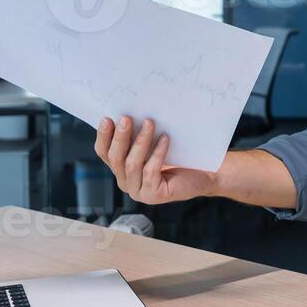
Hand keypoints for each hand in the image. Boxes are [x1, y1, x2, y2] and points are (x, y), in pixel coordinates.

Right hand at [94, 115, 215, 204]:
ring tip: (149, 123)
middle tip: (127, 118)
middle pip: (115, 158)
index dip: (103, 136)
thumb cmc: (178, 156)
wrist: (203, 174)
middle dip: (120, 137)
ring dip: (140, 142)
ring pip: (132, 164)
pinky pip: (150, 171)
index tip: (107, 119)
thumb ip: (138, 133)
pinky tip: (165, 138)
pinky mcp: (154, 195)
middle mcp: (126, 181)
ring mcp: (139, 191)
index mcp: (121, 168)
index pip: (104, 153)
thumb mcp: (153, 142)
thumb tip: (131, 110)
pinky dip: (157, 153)